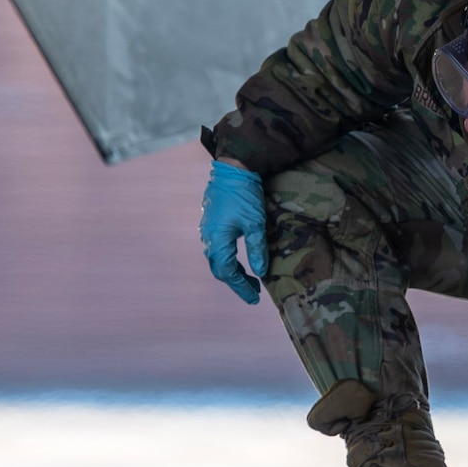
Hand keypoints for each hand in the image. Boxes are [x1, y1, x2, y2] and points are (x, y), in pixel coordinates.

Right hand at [200, 159, 268, 303]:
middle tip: (253, 291)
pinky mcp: (210, 222)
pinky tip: (238, 258)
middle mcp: (208, 238)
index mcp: (218, 241)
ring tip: (248, 277)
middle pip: (219, 268)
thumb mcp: (255, 223)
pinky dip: (227, 258)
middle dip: (236, 282)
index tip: (254, 298)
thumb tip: (260, 272)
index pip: (228, 273)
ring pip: (216, 258)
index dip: (241, 287)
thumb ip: (257, 250)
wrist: (233, 168)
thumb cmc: (245, 194)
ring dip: (232, 270)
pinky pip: (216, 247)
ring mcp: (207, 230)